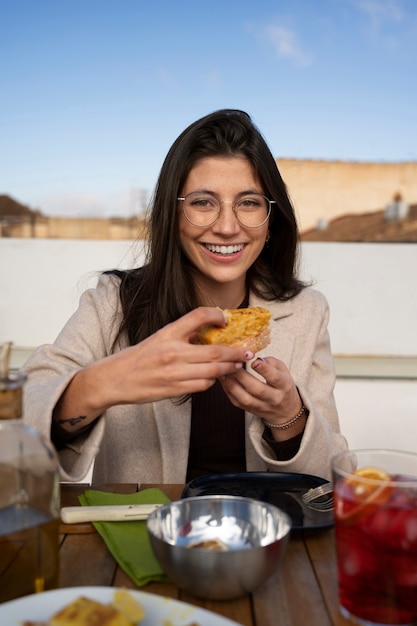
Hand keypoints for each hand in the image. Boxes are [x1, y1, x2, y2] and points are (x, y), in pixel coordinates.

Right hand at [55, 307, 253, 426]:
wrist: (115, 379)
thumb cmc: (137, 358)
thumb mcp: (158, 338)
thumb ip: (181, 335)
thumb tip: (206, 334)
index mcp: (168, 333)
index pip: (197, 316)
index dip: (216, 315)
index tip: (226, 319)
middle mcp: (172, 351)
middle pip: (214, 351)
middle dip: (235, 353)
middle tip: (247, 353)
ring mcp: (174, 372)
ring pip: (212, 372)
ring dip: (228, 369)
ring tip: (237, 366)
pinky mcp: (174, 389)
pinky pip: (202, 385)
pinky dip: (211, 382)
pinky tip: (213, 379)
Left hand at [219, 356, 304, 437]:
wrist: (286, 410)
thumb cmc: (283, 386)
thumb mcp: (284, 371)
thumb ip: (272, 362)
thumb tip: (257, 358)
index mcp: (284, 385)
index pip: (275, 377)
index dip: (264, 369)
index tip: (254, 360)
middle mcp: (274, 398)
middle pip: (257, 389)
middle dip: (243, 376)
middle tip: (233, 364)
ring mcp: (262, 406)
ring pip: (245, 398)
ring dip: (232, 384)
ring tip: (224, 372)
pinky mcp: (251, 411)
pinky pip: (237, 402)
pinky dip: (229, 391)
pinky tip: (224, 381)